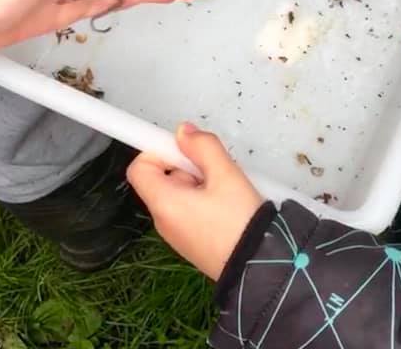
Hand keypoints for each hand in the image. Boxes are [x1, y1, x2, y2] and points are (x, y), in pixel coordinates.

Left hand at [127, 123, 263, 279]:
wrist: (260, 267)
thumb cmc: (241, 225)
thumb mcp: (226, 174)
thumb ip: (203, 146)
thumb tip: (183, 133)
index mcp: (165, 204)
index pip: (139, 168)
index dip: (156, 149)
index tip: (179, 144)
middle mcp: (165, 221)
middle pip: (162, 178)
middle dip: (186, 165)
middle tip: (214, 168)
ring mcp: (178, 234)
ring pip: (179, 193)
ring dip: (199, 182)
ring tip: (226, 187)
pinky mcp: (192, 242)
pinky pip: (189, 210)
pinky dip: (204, 199)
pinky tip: (228, 202)